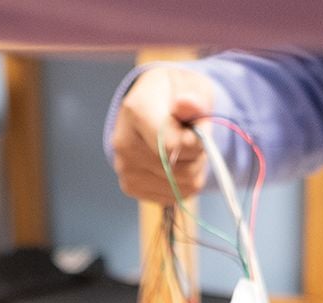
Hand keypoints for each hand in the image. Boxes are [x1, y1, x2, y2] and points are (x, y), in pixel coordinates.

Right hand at [110, 65, 213, 202]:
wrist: (154, 104)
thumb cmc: (176, 94)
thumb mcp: (193, 85)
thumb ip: (195, 98)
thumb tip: (187, 104)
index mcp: (136, 110)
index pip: (171, 146)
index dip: (196, 140)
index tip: (199, 124)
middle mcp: (124, 143)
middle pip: (179, 169)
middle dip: (197, 154)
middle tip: (191, 135)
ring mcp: (124, 168)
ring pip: (179, 186)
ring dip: (192, 170)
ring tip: (183, 148)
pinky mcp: (130, 187)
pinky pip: (172, 197)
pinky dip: (182, 183)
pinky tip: (174, 163)